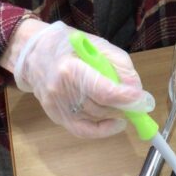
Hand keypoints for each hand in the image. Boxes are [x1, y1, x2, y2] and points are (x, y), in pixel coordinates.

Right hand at [12, 21, 153, 138]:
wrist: (33, 54)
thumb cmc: (67, 45)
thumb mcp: (98, 45)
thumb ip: (120, 65)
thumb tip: (136, 89)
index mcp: (71, 69)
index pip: (104, 92)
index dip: (126, 98)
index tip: (142, 99)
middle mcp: (62, 91)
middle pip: (102, 107)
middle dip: (126, 106)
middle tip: (139, 101)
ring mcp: (57, 107)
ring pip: (96, 118)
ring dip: (116, 114)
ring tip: (126, 104)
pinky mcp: (55, 116)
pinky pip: (83, 131)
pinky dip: (103, 130)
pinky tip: (116, 122)